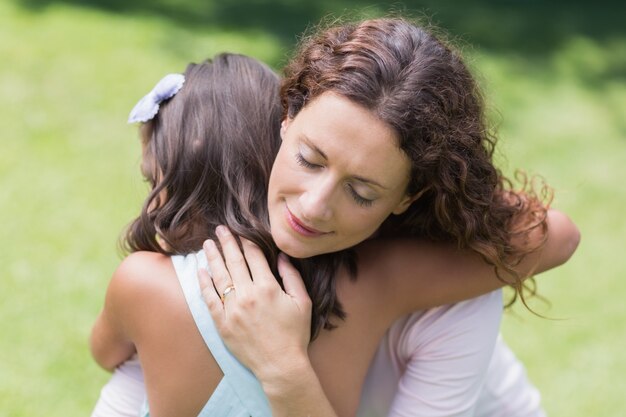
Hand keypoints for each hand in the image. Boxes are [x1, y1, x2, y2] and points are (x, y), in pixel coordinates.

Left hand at [198, 226, 312, 381]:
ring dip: (212, 257)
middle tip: (220, 230)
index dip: (246, 242)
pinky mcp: (222, 323)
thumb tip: (282, 257)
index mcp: (268, 287)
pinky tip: (200, 271)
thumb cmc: (295, 334)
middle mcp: (247, 294)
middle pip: (234, 261)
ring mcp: (232, 309)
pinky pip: (209, 298)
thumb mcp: (303, 302)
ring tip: (207, 244)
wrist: (280, 365)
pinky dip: (204, 283)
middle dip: (226, 242)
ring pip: (219, 276)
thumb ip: (292, 277)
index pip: (253, 257)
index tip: (240, 232)